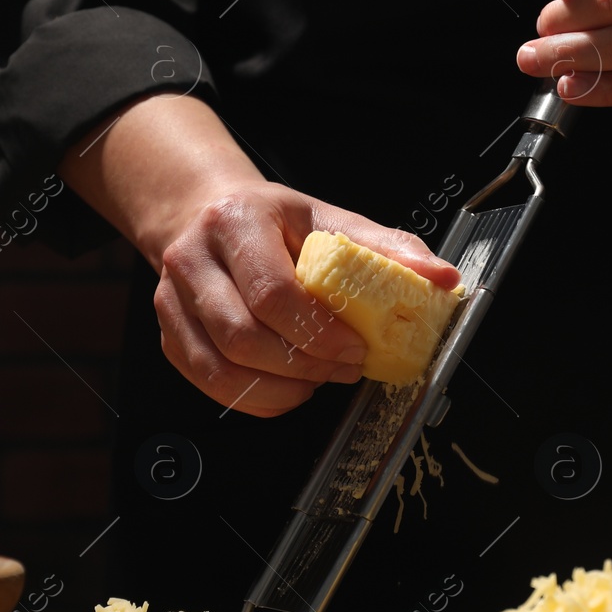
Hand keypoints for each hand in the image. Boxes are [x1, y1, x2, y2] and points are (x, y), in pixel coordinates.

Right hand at [155, 180, 459, 416]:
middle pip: (242, 335)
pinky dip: (253, 398)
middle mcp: (193, 258)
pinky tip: (286, 389)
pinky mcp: (168, 333)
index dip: (318, 333)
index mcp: (237, 221)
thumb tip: (443, 280)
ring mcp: (172, 299)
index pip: (272, 292)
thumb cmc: (274, 222)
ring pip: (219, 367)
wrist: (206, 213)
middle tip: (343, 370)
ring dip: (278, 389)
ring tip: (317, 382)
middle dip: (302, 366)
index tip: (355, 349)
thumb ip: (386, 249)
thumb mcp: (330, 220)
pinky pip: (207, 382)